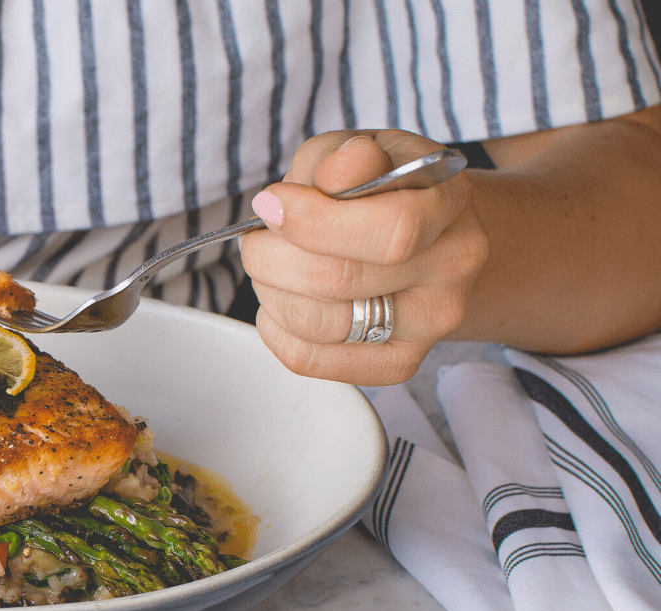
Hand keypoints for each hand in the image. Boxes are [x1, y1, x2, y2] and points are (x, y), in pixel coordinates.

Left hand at [241, 130, 488, 384]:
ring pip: (318, 324)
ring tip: (270, 266)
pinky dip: (274, 328)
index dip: (313, 220)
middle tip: (258, 238)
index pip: (391, 229)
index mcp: (448, 202)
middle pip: (339, 280)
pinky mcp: (397, 363)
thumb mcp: (363, 149)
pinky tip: (280, 299)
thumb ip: (343, 158)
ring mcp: (430, 323)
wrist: (427, 237)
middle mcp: (451, 268)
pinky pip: (309, 358)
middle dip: (273, 256)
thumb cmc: (383, 189)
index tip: (272, 203)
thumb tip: (332, 177)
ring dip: (270, 291)